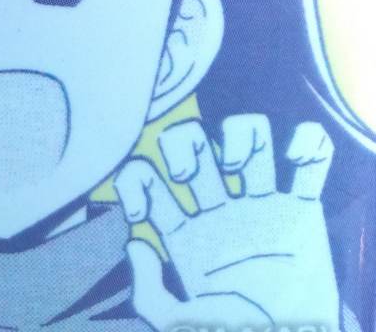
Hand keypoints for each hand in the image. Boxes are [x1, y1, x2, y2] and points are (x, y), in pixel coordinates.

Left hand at [115, 115, 339, 330]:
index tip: (142, 215)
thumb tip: (136, 242)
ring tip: (237, 165)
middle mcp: (218, 207)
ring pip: (248, 134)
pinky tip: (296, 156)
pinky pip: (311, 160)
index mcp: (185, 230)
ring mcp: (261, 204)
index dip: (135, 183)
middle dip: (184, 144)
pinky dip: (310, 143)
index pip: (146, 177)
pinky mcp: (302, 211)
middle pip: (192, 140)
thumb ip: (149, 293)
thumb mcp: (180, 325)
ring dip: (241, 134)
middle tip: (188, 174)